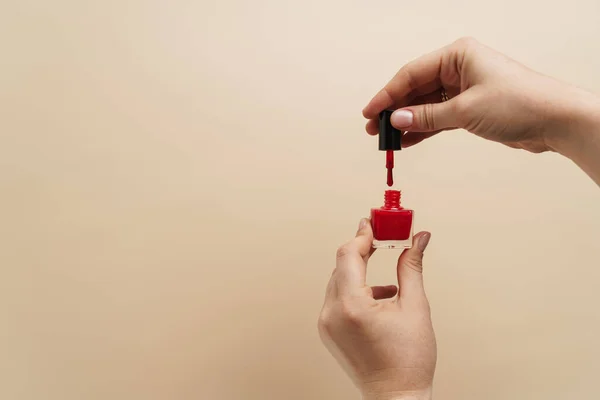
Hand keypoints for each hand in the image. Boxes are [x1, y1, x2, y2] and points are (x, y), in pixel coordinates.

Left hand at [318, 219, 434, 399]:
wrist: (395, 397)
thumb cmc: (409, 361)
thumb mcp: (416, 308)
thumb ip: (412, 267)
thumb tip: (419, 239)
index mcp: (351, 306)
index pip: (348, 254)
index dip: (362, 235)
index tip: (373, 223)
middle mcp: (331, 313)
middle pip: (341, 266)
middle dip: (361, 250)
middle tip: (382, 238)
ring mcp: (326, 324)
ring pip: (338, 281)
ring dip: (359, 271)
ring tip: (388, 281)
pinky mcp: (328, 331)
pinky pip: (337, 298)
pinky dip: (356, 290)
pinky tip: (380, 298)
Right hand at [363, 37, 598, 153]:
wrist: (555, 120)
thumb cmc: (520, 102)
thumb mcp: (465, 110)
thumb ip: (427, 116)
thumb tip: (397, 119)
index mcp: (457, 55)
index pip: (411, 74)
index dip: (387, 94)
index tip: (371, 111)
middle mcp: (460, 68)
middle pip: (416, 89)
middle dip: (395, 109)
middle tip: (375, 127)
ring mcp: (465, 89)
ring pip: (426, 105)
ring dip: (407, 121)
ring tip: (387, 138)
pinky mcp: (471, 108)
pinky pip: (439, 117)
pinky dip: (424, 128)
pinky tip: (408, 140)